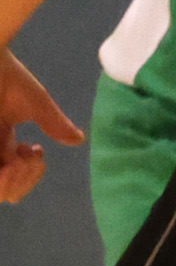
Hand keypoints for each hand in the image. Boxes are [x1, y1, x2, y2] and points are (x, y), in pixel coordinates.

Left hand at [0, 48, 65, 206]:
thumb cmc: (6, 75)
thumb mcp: (35, 102)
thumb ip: (54, 123)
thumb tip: (78, 140)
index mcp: (1, 143)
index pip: (14, 177)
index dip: (30, 176)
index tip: (36, 150)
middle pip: (4, 190)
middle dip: (23, 182)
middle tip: (28, 158)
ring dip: (12, 182)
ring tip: (16, 163)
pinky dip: (1, 179)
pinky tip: (9, 164)